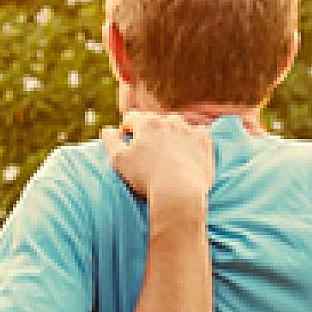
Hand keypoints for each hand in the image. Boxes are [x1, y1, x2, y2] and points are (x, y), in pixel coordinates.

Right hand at [104, 113, 213, 232]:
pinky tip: (186, 154)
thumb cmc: (146, 177)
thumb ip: (110, 142)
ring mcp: (189, 130)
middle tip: (146, 153)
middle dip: (149, 132)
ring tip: (166, 154)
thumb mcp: (118, 161)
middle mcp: (169, 120)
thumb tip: (106, 130)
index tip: (126, 145)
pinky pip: (197, 134)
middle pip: (154, 121)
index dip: (126, 131)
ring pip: (176, 126)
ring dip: (170, 134)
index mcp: (147, 123)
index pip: (131, 118)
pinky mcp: (205, 141)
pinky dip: (191, 141)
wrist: (180, 193)